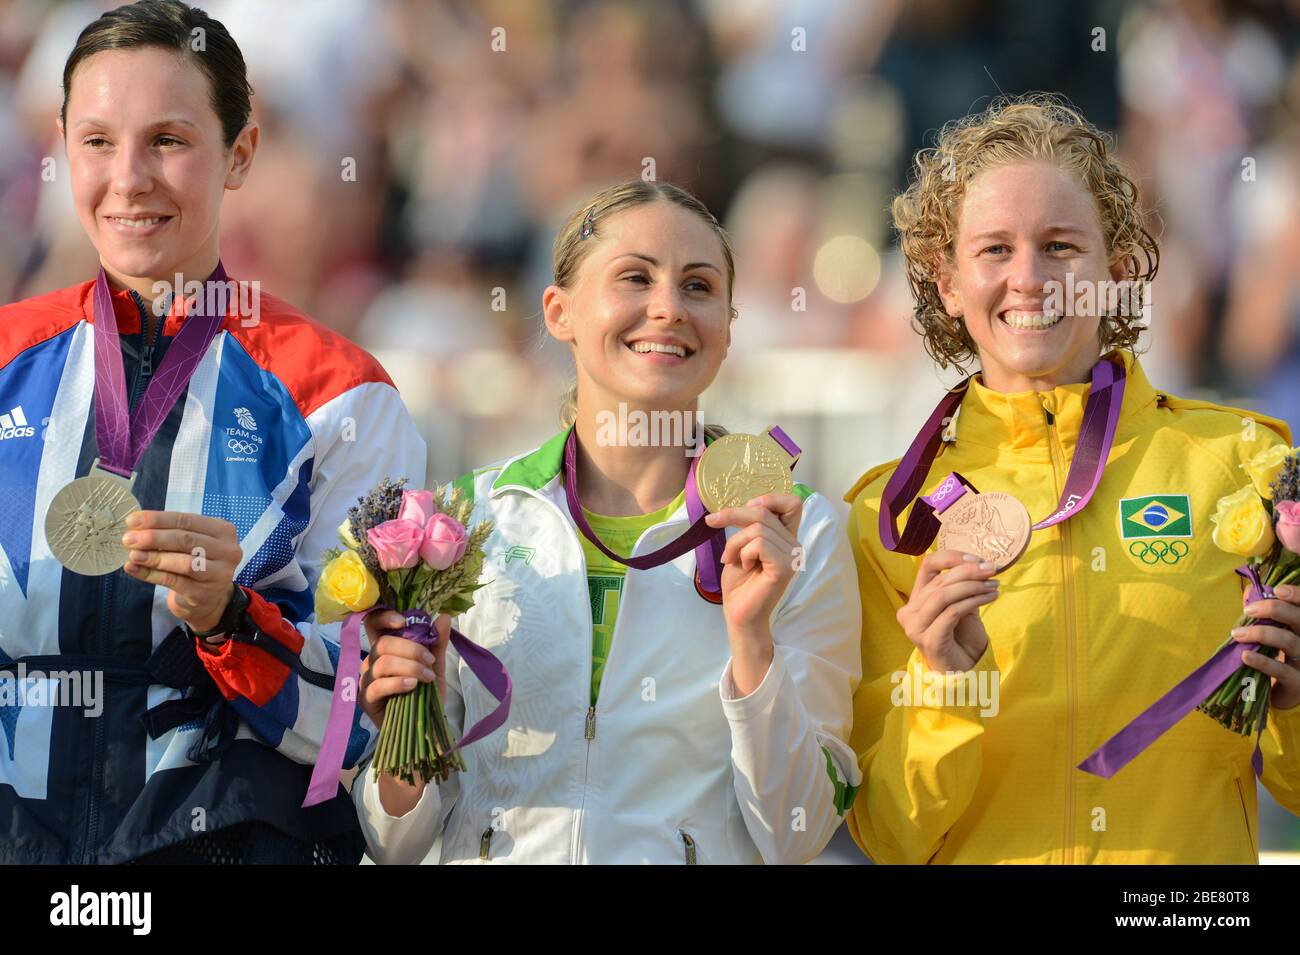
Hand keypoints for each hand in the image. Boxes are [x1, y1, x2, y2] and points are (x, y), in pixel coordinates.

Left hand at [122, 510, 242, 632]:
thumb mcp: (191, 543)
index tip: (132, 521)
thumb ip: (170, 532)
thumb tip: (135, 526)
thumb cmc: (198, 562)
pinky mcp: (204, 593)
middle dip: (153, 538)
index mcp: (224, 531)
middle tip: (128, 539)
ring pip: (183, 562)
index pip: (187, 520)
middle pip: (186, 540)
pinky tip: (134, 569)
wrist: (210, 599)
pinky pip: (174, 581)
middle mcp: (227, 551)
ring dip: (154, 557)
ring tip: (132, 555)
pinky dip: (151, 574)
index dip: (158, 519)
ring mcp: (219, 574)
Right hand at [358, 610, 448, 729]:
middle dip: (411, 649)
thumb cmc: (425, 694)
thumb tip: (442, 616)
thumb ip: (436, 642)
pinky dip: (399, 683)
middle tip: (429, 661)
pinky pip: (378, 685)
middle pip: (383, 643)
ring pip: (382, 662)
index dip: (384, 617)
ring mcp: (366, 680)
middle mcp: (371, 661)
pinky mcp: (366, 699)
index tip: (404, 622)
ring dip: (410, 667)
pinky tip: (413, 687)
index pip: (373, 624)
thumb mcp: (435, 666)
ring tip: (427, 678)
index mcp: (385, 648)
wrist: (424, 727)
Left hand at [706, 492, 802, 641]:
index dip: (768, 498)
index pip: (792, 502)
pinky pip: (759, 545)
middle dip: (733, 515)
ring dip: (735, 542)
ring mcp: (792, 556)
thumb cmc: (740, 582)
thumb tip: (744, 505)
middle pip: (764, 511)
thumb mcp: (741, 544)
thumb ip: (750, 525)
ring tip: (730, 559)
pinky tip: (744, 567)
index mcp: (787, 536)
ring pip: (757, 529)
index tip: (744, 508)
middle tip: (713, 523)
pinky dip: (743, 553)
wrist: (739, 612)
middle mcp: (794, 544)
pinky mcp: (784, 568)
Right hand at [897, 550, 999, 672]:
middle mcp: (909, 612)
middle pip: (940, 580)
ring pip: (943, 595)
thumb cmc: (963, 639)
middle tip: (993, 570)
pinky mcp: (928, 640)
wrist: (964, 673)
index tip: (977, 559)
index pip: (927, 565)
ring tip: (994, 586)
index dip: (952, 557)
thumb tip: (978, 564)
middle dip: (970, 572)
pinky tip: (990, 598)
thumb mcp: (963, 606)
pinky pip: (952, 612)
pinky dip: (973, 601)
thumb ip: (963, 587)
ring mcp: (915, 627)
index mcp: (916, 599)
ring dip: (973, 586)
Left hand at [1233, 583, 1299, 709]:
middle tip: (1249, 610)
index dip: (1297, 595)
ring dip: (1261, 634)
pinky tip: (1245, 655)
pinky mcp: (1298, 683)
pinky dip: (1262, 661)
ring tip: (1237, 633)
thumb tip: (1251, 591)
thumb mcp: (1272, 633)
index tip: (1277, 590)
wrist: (1281, 693)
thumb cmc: (1276, 657)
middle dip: (1275, 610)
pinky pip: (1281, 670)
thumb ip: (1264, 613)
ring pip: (1290, 642)